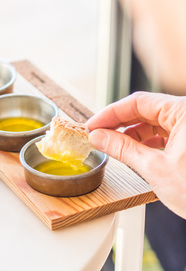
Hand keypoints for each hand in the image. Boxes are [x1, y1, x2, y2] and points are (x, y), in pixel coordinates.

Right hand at [86, 92, 185, 218]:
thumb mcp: (155, 169)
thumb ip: (122, 148)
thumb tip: (99, 137)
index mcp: (185, 111)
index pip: (138, 102)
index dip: (110, 114)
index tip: (93, 125)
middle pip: (146, 110)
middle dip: (120, 124)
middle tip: (99, 136)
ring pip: (156, 122)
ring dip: (133, 134)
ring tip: (114, 147)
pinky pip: (167, 133)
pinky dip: (149, 142)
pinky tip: (136, 152)